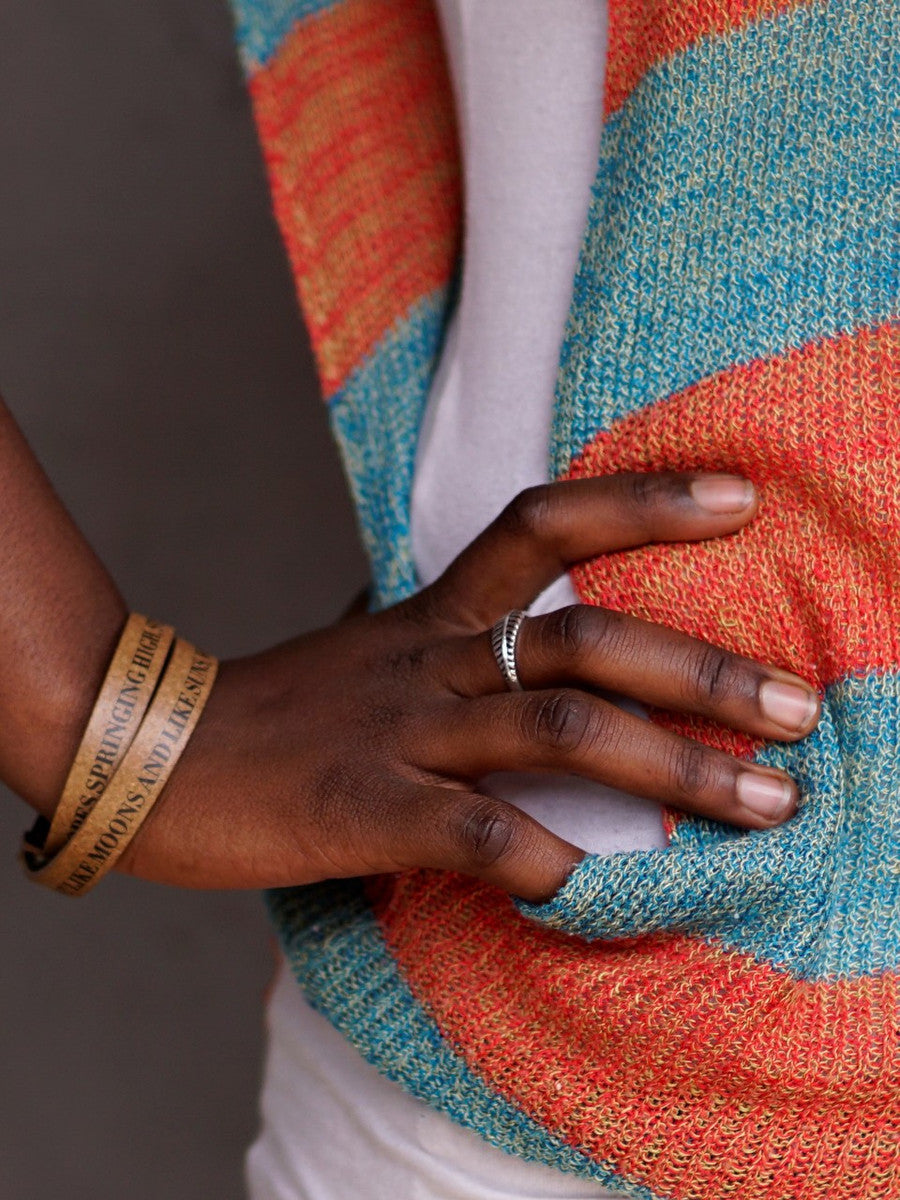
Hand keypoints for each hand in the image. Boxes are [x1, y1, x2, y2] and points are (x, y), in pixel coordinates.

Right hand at [120, 472, 819, 902]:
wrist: (154, 756)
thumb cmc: (277, 714)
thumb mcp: (372, 657)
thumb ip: (451, 649)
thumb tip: (527, 653)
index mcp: (434, 616)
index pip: (545, 523)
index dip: (644, 501)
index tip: (741, 497)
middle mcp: (433, 661)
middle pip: (585, 638)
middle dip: (702, 672)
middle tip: (797, 707)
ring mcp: (403, 733)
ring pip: (558, 728)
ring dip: (674, 767)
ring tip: (767, 801)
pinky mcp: (366, 808)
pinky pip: (477, 832)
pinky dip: (548, 859)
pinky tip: (602, 890)